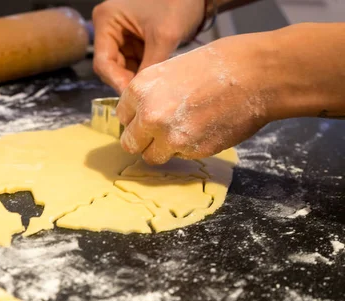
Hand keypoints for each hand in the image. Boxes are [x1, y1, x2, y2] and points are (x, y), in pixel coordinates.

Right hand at [92, 0, 204, 93]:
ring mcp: (120, 34)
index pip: (103, 61)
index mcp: (106, 20)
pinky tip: (152, 82)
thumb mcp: (164, 37)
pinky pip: (132, 63)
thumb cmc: (178, 3)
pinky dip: (141, 73)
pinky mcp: (132, 40)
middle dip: (125, 81)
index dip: (116, 82)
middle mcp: (108, 27)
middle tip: (141, 98)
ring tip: (149, 92)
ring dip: (134, 79)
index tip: (131, 98)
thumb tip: (141, 95)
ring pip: (121, 67)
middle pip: (110, 66)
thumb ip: (150, 67)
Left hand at [116, 34, 273, 164]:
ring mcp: (170, 137)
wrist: (255, 76)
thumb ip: (150, 94)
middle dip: (142, 139)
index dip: (135, 117)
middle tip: (159, 131)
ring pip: (151, 156)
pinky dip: (185, 150)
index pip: (122, 116)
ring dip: (161, 149)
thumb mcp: (170, 70)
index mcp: (140, 90)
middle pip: (130, 143)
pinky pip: (178, 157)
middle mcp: (149, 115)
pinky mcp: (191, 152)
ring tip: (181, 132)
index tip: (147, 115)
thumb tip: (139, 115)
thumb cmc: (217, 65)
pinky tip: (201, 130)